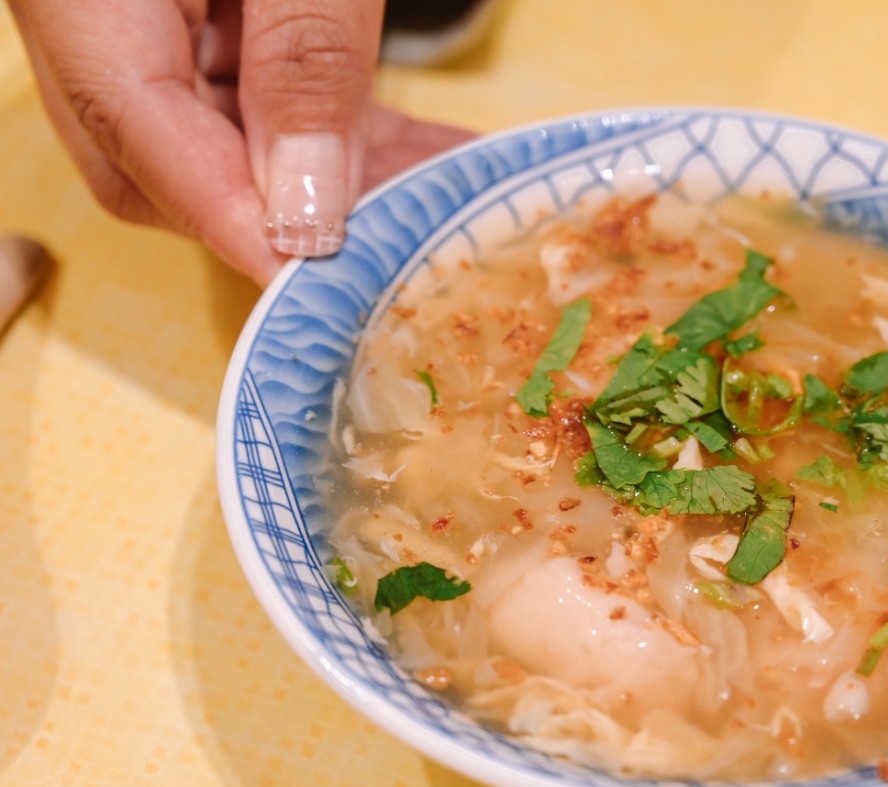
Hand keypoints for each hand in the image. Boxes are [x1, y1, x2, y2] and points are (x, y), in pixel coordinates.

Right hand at [6, 0, 477, 285]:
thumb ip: (302, 54)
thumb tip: (303, 209)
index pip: (136, 137)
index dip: (236, 224)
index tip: (326, 284)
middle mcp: (80, 1)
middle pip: (154, 160)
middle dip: (276, 212)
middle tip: (395, 236)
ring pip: (207, 131)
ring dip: (320, 174)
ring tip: (433, 193)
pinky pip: (237, 81)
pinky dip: (321, 122)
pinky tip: (405, 145)